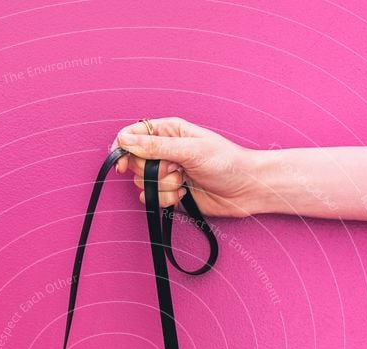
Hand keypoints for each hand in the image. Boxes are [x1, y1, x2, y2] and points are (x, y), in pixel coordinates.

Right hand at [113, 117, 259, 216]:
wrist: (244, 190)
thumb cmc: (225, 162)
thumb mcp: (190, 150)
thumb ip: (156, 146)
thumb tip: (125, 139)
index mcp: (168, 132)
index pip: (133, 135)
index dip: (122, 148)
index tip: (122, 163)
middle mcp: (164, 151)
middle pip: (134, 162)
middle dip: (151, 171)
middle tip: (174, 168)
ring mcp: (166, 174)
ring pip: (143, 184)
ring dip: (163, 187)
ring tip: (184, 181)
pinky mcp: (169, 194)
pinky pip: (152, 200)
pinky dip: (166, 200)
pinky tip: (184, 194)